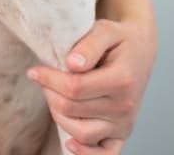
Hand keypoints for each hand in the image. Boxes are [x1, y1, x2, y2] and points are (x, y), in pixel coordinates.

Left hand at [28, 18, 156, 153]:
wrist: (139, 49)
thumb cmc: (118, 39)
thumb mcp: (105, 30)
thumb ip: (89, 44)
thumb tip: (72, 64)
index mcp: (122, 80)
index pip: (74, 88)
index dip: (48, 79)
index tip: (34, 71)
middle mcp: (125, 106)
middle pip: (71, 109)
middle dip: (50, 92)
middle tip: (45, 78)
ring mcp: (124, 123)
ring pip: (80, 132)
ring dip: (58, 115)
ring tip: (55, 96)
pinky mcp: (122, 133)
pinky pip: (106, 154)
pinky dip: (87, 154)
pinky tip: (70, 143)